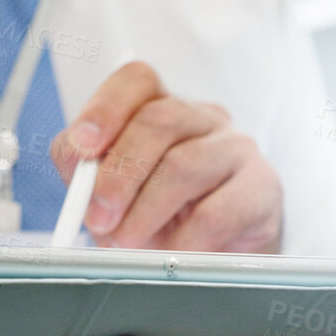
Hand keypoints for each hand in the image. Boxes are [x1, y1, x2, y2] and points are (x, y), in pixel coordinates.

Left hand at [51, 61, 280, 252]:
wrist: (214, 254)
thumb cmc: (159, 215)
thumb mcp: (112, 191)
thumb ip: (84, 169)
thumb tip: (74, 157)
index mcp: (162, 109)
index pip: (138, 80)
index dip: (106, 108)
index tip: (83, 145)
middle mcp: (202, 119)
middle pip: (159, 120)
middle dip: (119, 174)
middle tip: (99, 216)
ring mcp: (236, 149)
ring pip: (185, 166)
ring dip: (145, 211)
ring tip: (126, 243)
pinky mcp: (262, 188)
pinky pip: (217, 212)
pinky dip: (183, 241)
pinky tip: (170, 255)